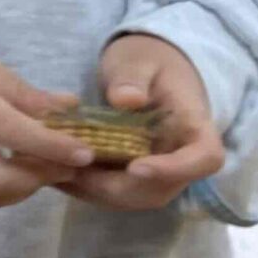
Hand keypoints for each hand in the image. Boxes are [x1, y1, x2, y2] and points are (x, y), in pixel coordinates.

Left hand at [59, 33, 224, 211]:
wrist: (148, 70)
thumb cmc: (150, 60)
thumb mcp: (140, 59)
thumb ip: (133, 77)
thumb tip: (126, 100)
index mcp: (196, 127)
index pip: (204, 159)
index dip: (174, 170)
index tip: (136, 167)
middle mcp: (182, 159)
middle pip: (160, 190)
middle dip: (114, 187)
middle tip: (69, 169)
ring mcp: (159, 173)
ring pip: (133, 197)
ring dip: (92, 191)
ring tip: (53, 171)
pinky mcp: (134, 178)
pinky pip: (113, 192)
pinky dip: (83, 187)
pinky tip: (53, 171)